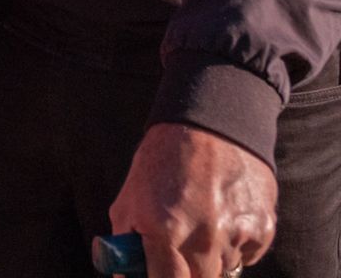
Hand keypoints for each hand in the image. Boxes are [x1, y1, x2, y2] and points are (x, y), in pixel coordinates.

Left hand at [109, 123, 275, 277]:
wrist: (208, 126)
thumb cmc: (161, 164)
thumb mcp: (129, 200)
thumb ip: (126, 243)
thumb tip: (128, 276)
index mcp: (165, 231)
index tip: (162, 273)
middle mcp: (204, 237)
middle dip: (186, 272)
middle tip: (178, 250)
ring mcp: (237, 234)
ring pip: (223, 270)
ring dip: (211, 257)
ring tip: (200, 220)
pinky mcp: (263, 229)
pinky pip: (247, 256)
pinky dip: (235, 245)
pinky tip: (223, 215)